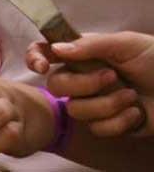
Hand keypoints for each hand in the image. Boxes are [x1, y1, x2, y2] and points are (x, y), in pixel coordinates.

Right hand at [27, 32, 153, 136]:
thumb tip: (56, 49)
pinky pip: (97, 128)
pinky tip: (137, 113)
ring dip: (107, 104)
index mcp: (83, 54)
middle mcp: (83, 78)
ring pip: (76, 110)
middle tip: (112, 77)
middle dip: (83, 85)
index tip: (42, 66)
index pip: (46, 52)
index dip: (35, 58)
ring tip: (131, 96)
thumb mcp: (126, 44)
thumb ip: (90, 45)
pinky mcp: (108, 125)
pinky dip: (120, 121)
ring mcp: (94, 102)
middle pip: (56, 86)